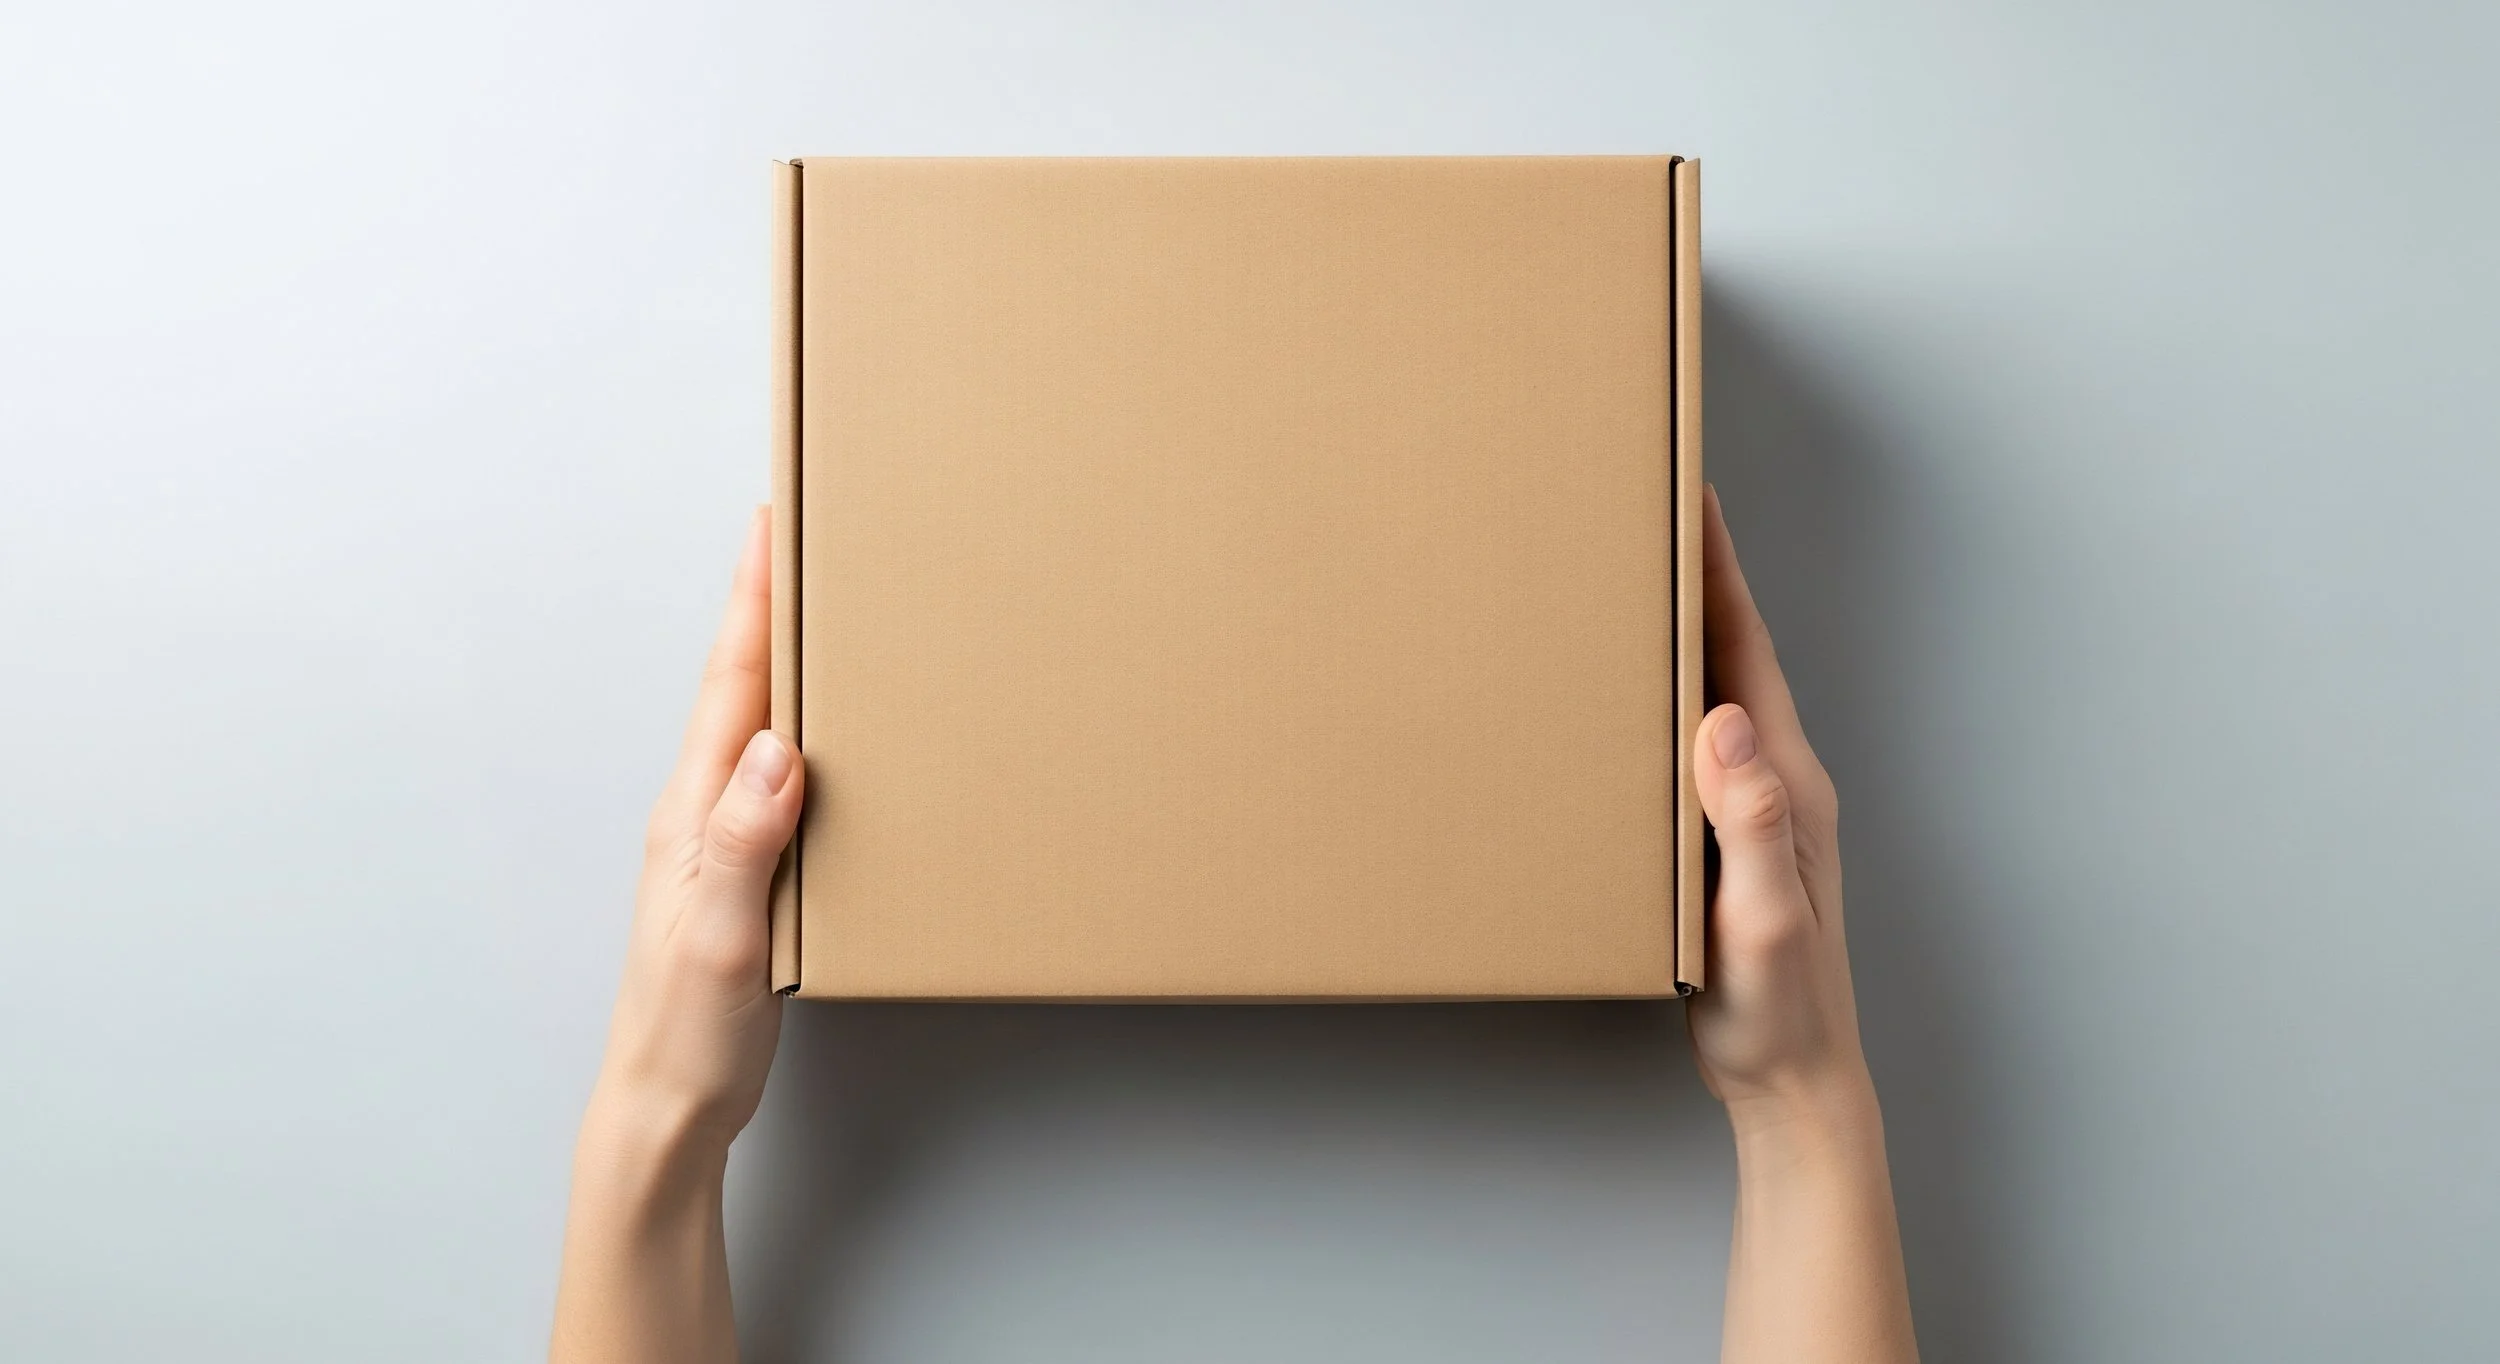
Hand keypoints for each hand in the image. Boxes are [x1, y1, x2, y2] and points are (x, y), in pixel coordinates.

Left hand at [589, 506, 802, 1156]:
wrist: (666, 1106)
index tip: (769, 527)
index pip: (731, 686)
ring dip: (782, 661)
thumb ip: (744, 840)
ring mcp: (720, 842)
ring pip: (757, 726)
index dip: (751, 603)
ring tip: (814, 607)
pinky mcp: (745, 873)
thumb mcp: (720, 935)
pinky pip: (773, 777)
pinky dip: (800, 729)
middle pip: (741, 687)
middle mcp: (701, 813)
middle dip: (767, 604)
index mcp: (693, 813)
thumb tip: (777, 747)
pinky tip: (825, 733)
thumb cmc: (686, 1031)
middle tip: (799, 534)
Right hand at [1689, 487, 1917, 1363]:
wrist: (1794, 1085)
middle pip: (1733, 653)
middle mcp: (1780, 782)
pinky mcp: (1729, 841)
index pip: (1747, 651)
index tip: (1692, 494)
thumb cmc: (1778, 1013)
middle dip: (1697, 574)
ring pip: (1714, 693)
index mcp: (1789, 783)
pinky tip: (1630, 702)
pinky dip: (1665, 698)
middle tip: (1649, 505)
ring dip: (1682, 630)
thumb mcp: (1762, 920)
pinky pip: (1695, 744)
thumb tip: (1726, 722)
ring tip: (1632, 577)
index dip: (1719, 570)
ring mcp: (1757, 811)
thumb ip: (1751, 823)